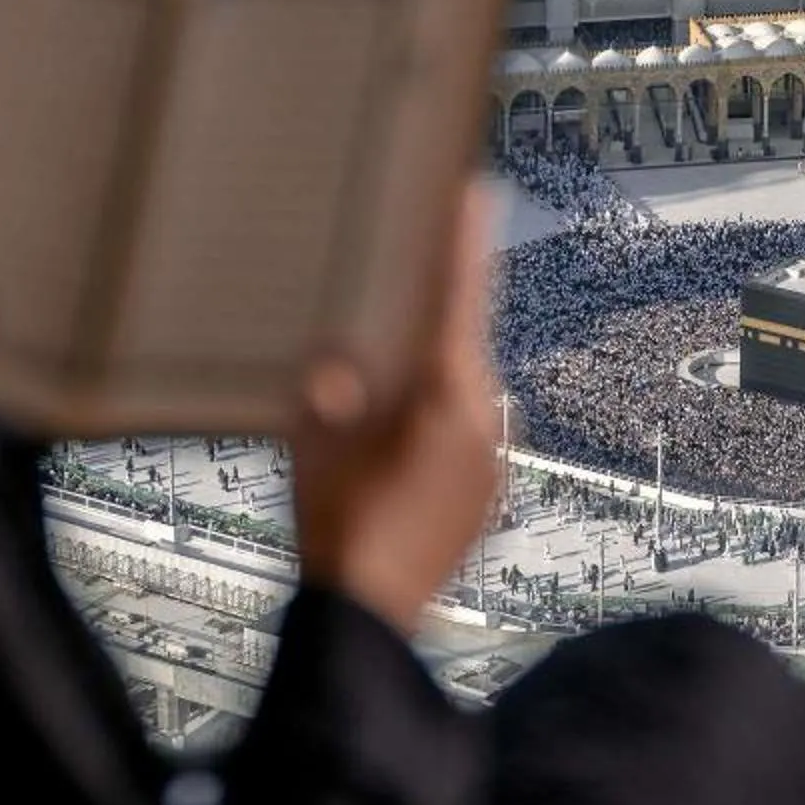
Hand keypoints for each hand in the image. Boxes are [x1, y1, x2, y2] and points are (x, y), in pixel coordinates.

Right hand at [290, 185, 503, 638]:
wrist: (369, 615)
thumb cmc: (337, 527)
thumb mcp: (312, 438)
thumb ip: (326, 384)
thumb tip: (332, 360)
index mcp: (444, 396)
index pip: (456, 297)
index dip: (461, 240)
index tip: (474, 190)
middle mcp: (483, 423)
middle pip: (458, 347)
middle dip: (427, 325)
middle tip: (397, 307)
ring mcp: (492, 463)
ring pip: (461, 396)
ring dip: (425, 387)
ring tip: (378, 407)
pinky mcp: (489, 495)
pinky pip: (464, 438)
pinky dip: (433, 431)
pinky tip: (395, 454)